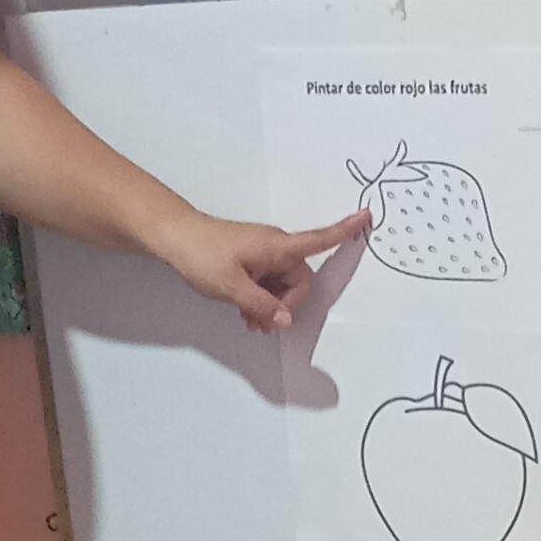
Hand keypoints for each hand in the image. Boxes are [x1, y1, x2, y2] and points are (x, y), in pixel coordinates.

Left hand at [160, 204, 367, 333]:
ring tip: (250, 321)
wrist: (174, 237)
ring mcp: (263, 252)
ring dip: (272, 304)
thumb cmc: (202, 254)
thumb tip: (286, 320)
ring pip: (282, 284)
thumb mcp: (232, 287)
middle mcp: (275, 247)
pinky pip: (268, 281)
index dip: (344, 231)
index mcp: (277, 247)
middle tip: (263, 323)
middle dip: (287, 303)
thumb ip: (262, 306)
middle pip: (299, 279)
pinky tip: (246, 312)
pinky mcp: (251, 258)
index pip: (319, 239)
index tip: (366, 217)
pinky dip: (262, 297)